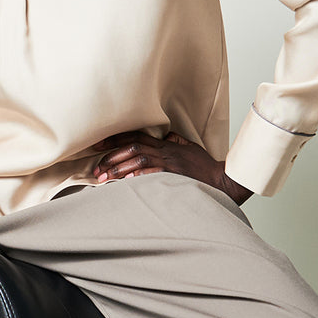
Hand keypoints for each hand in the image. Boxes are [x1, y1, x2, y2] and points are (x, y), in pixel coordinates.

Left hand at [91, 130, 252, 206]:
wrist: (221, 179)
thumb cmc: (204, 166)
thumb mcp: (188, 147)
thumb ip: (173, 140)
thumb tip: (163, 136)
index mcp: (164, 145)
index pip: (135, 137)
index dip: (114, 140)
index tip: (96, 145)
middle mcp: (165, 152)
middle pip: (132, 149)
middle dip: (111, 157)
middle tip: (95, 169)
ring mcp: (169, 164)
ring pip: (139, 160)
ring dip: (119, 169)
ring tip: (103, 178)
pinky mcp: (174, 176)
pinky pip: (153, 174)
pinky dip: (138, 176)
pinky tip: (125, 182)